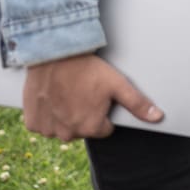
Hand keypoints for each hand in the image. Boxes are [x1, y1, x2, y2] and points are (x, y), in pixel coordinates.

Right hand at [22, 53, 161, 141]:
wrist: (55, 55)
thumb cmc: (88, 69)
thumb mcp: (118, 84)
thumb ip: (138, 104)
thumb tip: (157, 117)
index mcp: (91, 128)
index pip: (104, 128)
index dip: (103, 111)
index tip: (98, 96)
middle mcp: (68, 134)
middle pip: (82, 128)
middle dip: (84, 114)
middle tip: (82, 92)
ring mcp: (48, 130)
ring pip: (63, 127)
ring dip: (65, 115)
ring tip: (67, 92)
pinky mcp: (32, 123)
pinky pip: (44, 124)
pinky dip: (48, 114)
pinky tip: (53, 97)